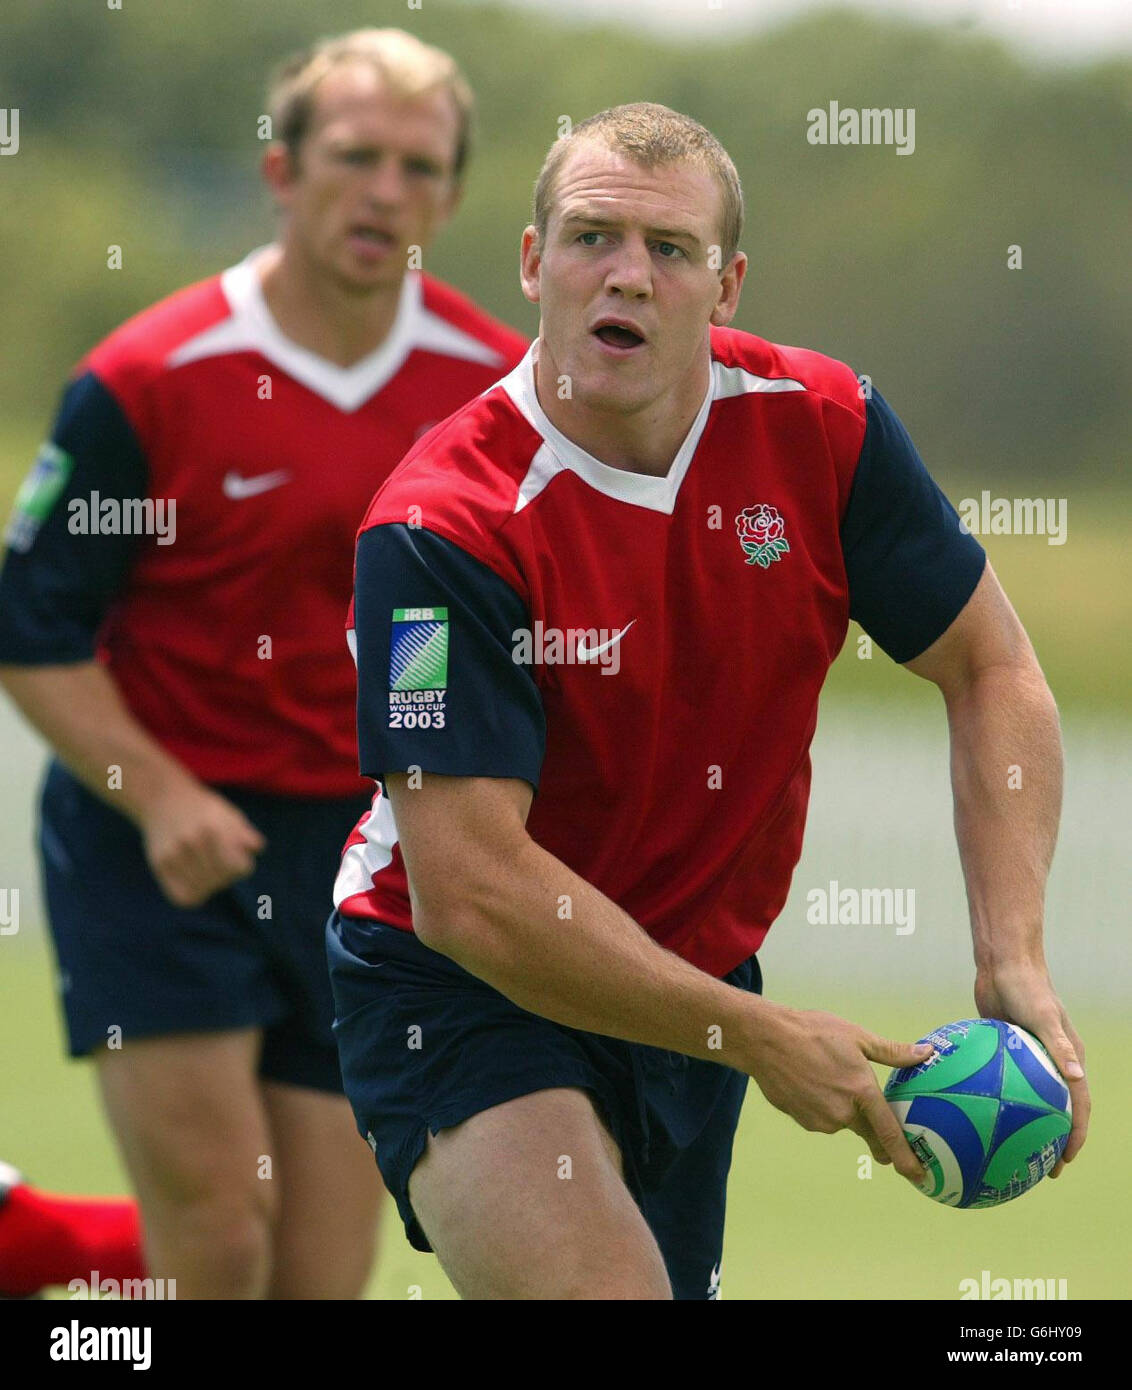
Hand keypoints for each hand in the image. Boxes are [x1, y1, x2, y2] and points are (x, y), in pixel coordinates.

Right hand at [140, 780, 265, 907]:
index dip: (242, 866)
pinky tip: (196, 883)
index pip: (240, 868)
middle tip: (222, 866)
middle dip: (227, 876)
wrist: (163, 799)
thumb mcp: (230, 815)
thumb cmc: (204, 810)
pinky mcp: (159, 864)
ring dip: (210, 885)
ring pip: (202, 890)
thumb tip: (256, 848)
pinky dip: (193, 894)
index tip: (238, 858)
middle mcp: (192, 841)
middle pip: (221, 879)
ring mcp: (173, 854)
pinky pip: (182, 896)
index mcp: (214, 827)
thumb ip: (245, 834)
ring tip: (208, 872)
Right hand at [748, 1005, 934, 1182]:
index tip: (918, 1176)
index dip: (905, 1158)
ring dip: (843, 1109)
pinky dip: (822, 1106)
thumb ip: (892, 1052)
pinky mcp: (802, 1121)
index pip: (889, 1134)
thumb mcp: (856, 1036)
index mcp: (862, 1091)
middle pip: (867, 1131)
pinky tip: (811, 1084)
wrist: (765, 1040)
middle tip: (882, 1137)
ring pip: (842, 1121)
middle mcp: (843, 1113)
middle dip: (876, 1136)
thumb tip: (925, 1054)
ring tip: (829, 1078)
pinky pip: (821, 1118)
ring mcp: (821, 1120)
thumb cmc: (813, 1032)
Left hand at [974, 961, 1088, 1177]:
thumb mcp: (1044, 1016)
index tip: (1065, 1160)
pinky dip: (991, 1098)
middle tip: (1039, 1167)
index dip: (1075, 1134)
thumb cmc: (1028, 986)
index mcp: (1068, 1058)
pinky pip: (1000, 1081)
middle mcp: (1051, 1062)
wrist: (1004, 962)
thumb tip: (1078, 1078)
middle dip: (1052, 1140)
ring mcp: (1027, 1058)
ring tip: (1005, 1150)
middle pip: (1056, 1109)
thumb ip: (1059, 1046)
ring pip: (1027, 1099)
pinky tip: (969, 1114)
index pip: (1079, 1104)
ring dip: (1021, 1124)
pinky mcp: (1004, 1050)